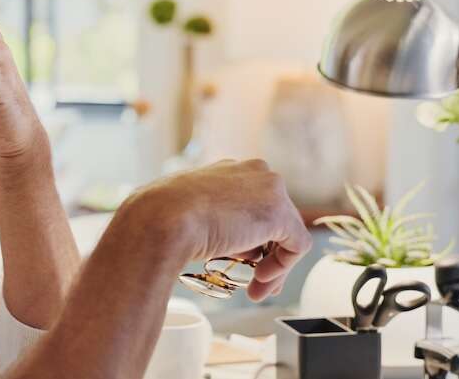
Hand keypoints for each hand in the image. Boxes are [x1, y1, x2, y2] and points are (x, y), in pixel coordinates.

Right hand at [125, 159, 311, 300]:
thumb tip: (233, 245)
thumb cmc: (163, 218)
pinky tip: (259, 281)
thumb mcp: (190, 215)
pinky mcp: (280, 213)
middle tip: (256, 282)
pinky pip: (296, 246)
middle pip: (275, 219)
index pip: (254, 205)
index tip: (243, 262)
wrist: (162, 218)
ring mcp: (270, 189)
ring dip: (274, 266)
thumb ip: (216, 223)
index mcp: (230, 169)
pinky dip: (282, 268)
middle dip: (268, 254)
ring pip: (287, 234)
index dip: (252, 238)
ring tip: (255, 289)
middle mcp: (254, 171)